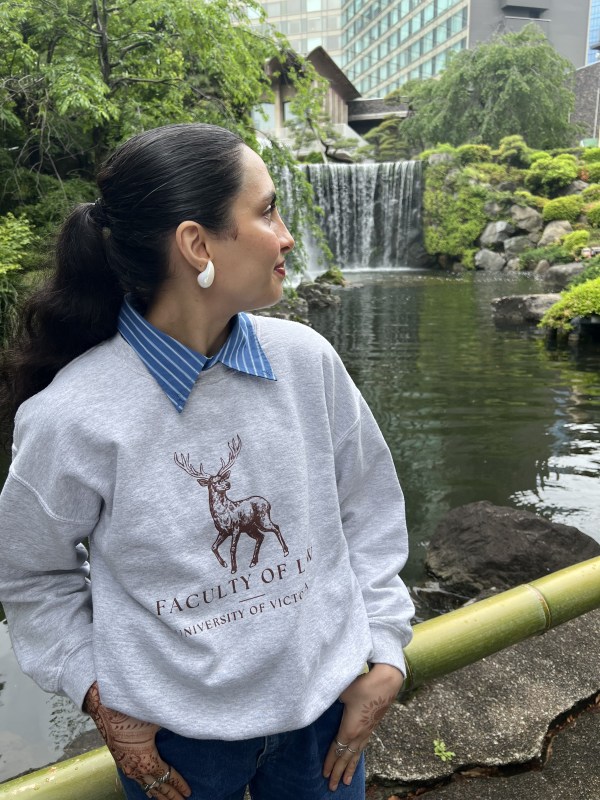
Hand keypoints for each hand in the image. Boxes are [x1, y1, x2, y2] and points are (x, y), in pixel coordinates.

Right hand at [83, 682, 190, 798]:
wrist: (105, 708)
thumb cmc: (132, 713)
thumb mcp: (156, 720)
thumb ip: (171, 728)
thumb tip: (185, 727)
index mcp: (148, 760)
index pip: (167, 777)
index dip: (179, 785)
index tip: (189, 792)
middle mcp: (137, 768)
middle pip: (157, 787)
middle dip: (170, 795)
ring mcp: (127, 767)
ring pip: (145, 786)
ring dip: (157, 794)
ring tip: (167, 799)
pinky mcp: (121, 761)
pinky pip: (136, 780)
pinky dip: (145, 787)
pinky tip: (147, 788)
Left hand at [323, 664, 403, 791]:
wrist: (386, 683)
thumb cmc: (362, 687)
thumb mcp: (342, 694)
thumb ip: (332, 702)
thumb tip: (327, 704)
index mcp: (349, 730)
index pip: (336, 750)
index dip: (329, 762)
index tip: (324, 774)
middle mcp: (358, 735)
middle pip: (346, 758)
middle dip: (338, 773)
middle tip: (332, 787)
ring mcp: (367, 732)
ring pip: (356, 755)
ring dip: (350, 769)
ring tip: (346, 782)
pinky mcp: (372, 727)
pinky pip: (363, 748)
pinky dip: (358, 758)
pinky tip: (357, 758)